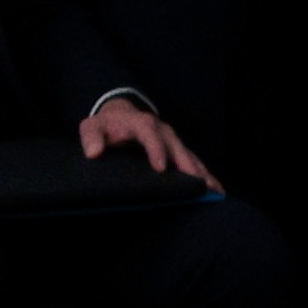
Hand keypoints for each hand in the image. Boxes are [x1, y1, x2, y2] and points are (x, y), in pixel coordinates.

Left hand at [82, 94, 218, 188]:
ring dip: (202, 173)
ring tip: (214, 191)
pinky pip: (194, 162)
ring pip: (190, 156)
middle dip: (188, 165)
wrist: (120, 115)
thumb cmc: (106, 126)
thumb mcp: (92, 127)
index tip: (160, 168)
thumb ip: (91, 137)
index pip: (150, 133)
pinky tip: (216, 191)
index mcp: (141, 123)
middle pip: (177, 146)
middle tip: (198, 185)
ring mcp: (173, 140)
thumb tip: (94, 153)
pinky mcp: (178, 150)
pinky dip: (206, 175)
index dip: (156, 149)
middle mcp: (162, 130)